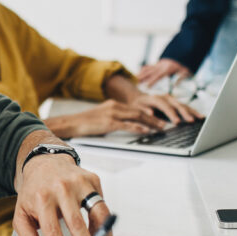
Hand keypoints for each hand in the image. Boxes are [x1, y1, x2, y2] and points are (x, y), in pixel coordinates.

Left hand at [13, 153, 114, 235]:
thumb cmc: (33, 193)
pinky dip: (106, 225)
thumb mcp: (22, 214)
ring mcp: (79, 183)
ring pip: (96, 215)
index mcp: (41, 197)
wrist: (43, 164)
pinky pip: (103, 207)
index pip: (53, 232)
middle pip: (76, 225)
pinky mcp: (93, 180)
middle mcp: (61, 188)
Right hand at [45, 99, 164, 136]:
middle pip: (139, 111)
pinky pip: (126, 125)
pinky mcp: (108, 123)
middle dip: (154, 118)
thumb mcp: (102, 115)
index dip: (149, 113)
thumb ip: (114, 116)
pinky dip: (138, 127)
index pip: (136, 108)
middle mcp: (114, 106)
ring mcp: (111, 114)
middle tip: (164, 124)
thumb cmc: (85, 122)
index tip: (158, 118)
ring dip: (150, 123)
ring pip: (136, 117)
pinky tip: (145, 130)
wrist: (72, 123)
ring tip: (160, 128)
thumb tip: (127, 123)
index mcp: (114, 104)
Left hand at [126, 93, 202, 125]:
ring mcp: (171, 100)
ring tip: (200, 118)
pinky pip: (185, 107)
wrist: (138, 98)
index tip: (176, 122)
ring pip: (183, 105)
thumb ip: (144, 110)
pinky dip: (193, 111)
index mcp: (155, 99)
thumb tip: (151, 113)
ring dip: (192, 112)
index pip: (165, 107)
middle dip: (185, 113)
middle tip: (191, 121)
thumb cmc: (137, 105)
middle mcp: (165, 97)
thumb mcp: (137, 108)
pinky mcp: (175, 103)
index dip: (172, 114)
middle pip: (177, 105)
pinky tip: (200, 116)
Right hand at [137, 58, 190, 88]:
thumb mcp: (185, 73)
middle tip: (136, 83)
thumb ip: (181, 78)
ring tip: (136, 79)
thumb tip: (175, 85)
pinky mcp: (156, 64)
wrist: (179, 57)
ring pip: (147, 69)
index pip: (158, 76)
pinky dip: (143, 70)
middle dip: (143, 77)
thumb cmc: (182, 68)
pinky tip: (139, 74)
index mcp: (167, 69)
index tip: (146, 86)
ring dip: (141, 74)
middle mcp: (160, 66)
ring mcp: (157, 65)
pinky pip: (148, 67)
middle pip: (150, 72)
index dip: (152, 81)